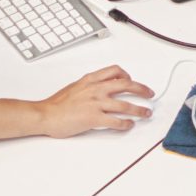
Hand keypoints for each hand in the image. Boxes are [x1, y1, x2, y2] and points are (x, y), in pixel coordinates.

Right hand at [37, 65, 156, 134]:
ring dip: (139, 109)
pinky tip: (129, 125)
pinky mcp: (94, 118)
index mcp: (91, 80)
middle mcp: (96, 89)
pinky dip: (125, 123)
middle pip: (126, 85)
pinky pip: (116, 121)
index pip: (115, 71)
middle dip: (142, 89)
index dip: (127, 75)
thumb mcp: (75, 86)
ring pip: (125, 105)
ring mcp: (96, 103)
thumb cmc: (56, 103)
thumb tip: (101, 87)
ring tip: (146, 113)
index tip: (132, 80)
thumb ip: (89, 85)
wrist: (45, 114)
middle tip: (149, 93)